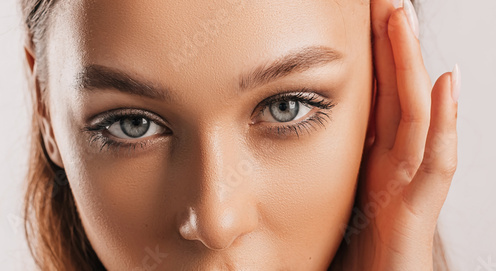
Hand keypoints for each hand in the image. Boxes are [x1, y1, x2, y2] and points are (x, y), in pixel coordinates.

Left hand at [336, 0, 460, 269]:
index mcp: (368, 165)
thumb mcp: (319, 207)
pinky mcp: (417, 216)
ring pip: (415, 113)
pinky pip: (436, 163)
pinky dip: (444, 121)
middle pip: (396, 93)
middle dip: (390, 43)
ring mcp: (409, 190)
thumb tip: (266, 139)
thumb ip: (311, 175)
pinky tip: (447, 83)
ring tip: (403, 16)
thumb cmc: (343, 265)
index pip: (373, 96)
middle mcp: (393, 170)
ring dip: (411, 63)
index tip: (358, 12)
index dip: (370, 54)